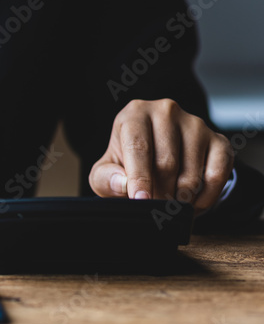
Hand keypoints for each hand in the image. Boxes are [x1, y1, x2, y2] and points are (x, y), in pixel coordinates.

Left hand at [89, 99, 233, 212]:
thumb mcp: (104, 172)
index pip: (139, 147)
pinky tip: (192, 205)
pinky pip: (217, 175)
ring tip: (169, 208)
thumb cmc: (125, 164)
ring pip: (192, 172)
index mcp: (135, 114)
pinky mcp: (218, 140)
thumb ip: (105, 178)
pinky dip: (205, 197)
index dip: (139, 178)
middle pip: (167, 162)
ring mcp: (196, 124)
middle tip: (154, 211)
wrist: (154, 158)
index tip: (140, 200)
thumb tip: (122, 183)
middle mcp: (167, 112)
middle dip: (160, 194)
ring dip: (181, 199)